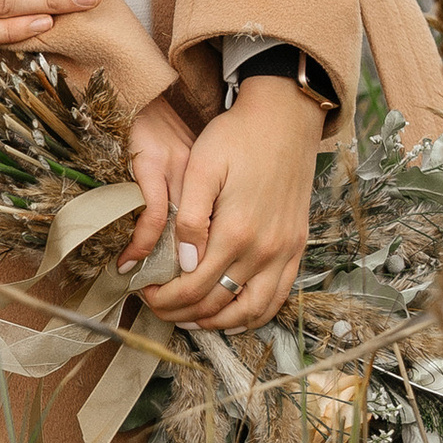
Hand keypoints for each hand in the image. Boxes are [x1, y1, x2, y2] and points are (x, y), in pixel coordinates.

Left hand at [136, 76, 323, 332]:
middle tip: (159, 306)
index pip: (194, 286)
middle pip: (218, 303)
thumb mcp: (203, 168)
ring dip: (217, 322)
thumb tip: (185, 263)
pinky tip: (232, 314)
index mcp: (236, 232)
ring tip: (189, 318)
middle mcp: (264, 250)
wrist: (284, 119)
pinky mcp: (296, 248)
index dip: (165, 297)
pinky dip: (253, 315)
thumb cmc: (237, 138)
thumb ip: (191, 219)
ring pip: (250, 311)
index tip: (145, 292)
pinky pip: (278, 297)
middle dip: (182, 312)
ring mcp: (284, 252)